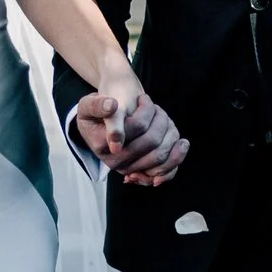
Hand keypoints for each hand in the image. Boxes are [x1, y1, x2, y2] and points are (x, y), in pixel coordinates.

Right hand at [73, 88, 188, 185]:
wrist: (104, 123)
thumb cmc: (99, 110)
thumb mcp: (89, 104)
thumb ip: (97, 105)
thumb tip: (112, 106)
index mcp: (103, 145)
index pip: (138, 125)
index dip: (147, 109)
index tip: (143, 98)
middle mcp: (117, 162)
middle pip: (153, 141)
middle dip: (160, 119)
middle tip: (154, 107)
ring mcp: (131, 169)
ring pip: (162, 153)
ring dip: (169, 131)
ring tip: (160, 119)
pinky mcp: (144, 172)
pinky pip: (166, 172)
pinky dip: (176, 156)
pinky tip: (181, 143)